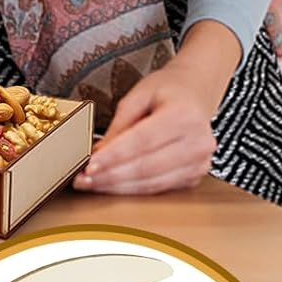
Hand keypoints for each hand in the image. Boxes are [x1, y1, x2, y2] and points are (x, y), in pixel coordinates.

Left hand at [73, 21, 240, 195]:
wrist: (196, 93)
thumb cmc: (166, 91)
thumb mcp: (138, 96)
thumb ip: (119, 126)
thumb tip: (96, 154)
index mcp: (185, 116)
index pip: (142, 141)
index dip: (114, 156)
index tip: (89, 165)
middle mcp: (198, 142)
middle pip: (146, 167)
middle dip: (110, 176)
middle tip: (82, 179)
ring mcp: (199, 163)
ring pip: (151, 183)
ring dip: (117, 187)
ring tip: (91, 184)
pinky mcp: (194, 177)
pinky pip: (158, 188)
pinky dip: (131, 190)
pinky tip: (111, 186)